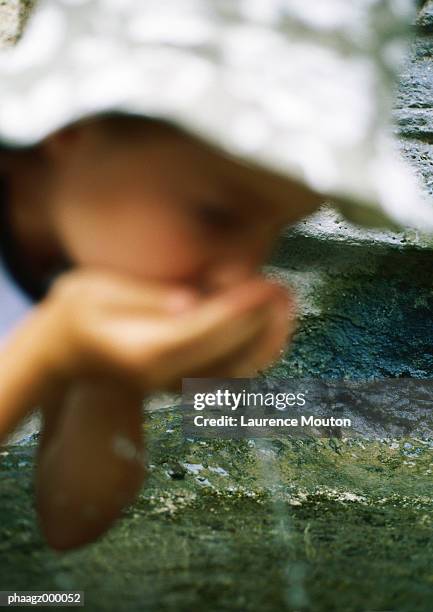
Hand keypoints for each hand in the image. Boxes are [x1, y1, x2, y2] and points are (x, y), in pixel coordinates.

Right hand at [41, 270, 294, 391]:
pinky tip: (271, 330)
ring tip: (287, 307)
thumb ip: (145, 297)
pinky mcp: (181, 382)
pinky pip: (228, 376)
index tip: (267, 286)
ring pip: (235, 373)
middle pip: (228, 357)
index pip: (204, 331)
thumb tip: (190, 303)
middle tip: (285, 291)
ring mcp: (173, 385)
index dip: (241, 308)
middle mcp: (164, 376)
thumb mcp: (96, 291)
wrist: (61, 353)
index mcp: (144, 351)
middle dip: (262, 323)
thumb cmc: (76, 313)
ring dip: (266, 342)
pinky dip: (255, 355)